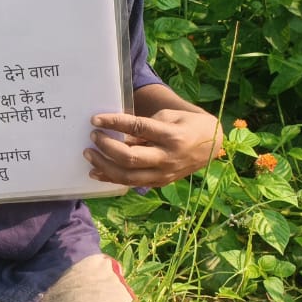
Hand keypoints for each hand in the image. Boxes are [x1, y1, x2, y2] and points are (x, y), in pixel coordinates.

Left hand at [84, 107, 221, 189]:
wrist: (212, 145)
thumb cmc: (188, 125)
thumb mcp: (169, 117)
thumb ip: (144, 126)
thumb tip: (117, 133)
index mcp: (172, 136)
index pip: (138, 127)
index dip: (115, 123)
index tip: (96, 119)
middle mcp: (167, 157)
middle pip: (130, 157)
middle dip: (106, 147)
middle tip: (93, 137)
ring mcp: (164, 173)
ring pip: (128, 176)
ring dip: (104, 166)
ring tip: (89, 155)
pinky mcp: (160, 182)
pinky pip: (132, 183)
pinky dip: (112, 178)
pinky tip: (96, 172)